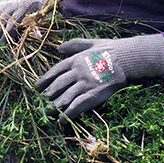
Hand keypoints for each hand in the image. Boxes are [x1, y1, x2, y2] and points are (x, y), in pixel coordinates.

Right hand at [0, 0, 48, 39]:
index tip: (6, 43)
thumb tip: (39, 36)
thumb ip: (40, 21)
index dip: (7, 35)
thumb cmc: (39, 0)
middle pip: (1, 22)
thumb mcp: (43, 9)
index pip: (11, 24)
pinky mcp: (0, 2)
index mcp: (22, 8)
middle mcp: (11, 5)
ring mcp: (4, 3)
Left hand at [36, 35, 163, 120]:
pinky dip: (67, 114)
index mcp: (75, 60)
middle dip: (47, 95)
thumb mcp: (91, 43)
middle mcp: (77, 72)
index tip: (37, 87)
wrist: (126, 59)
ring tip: (46, 112)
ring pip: (64, 97)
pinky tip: (61, 119)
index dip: (45, 80)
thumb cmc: (111, 49)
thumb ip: (74, 45)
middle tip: (39, 102)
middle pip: (57, 86)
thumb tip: (59, 47)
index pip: (55, 71)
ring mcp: (84, 84)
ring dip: (53, 106)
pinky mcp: (92, 95)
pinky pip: (76, 106)